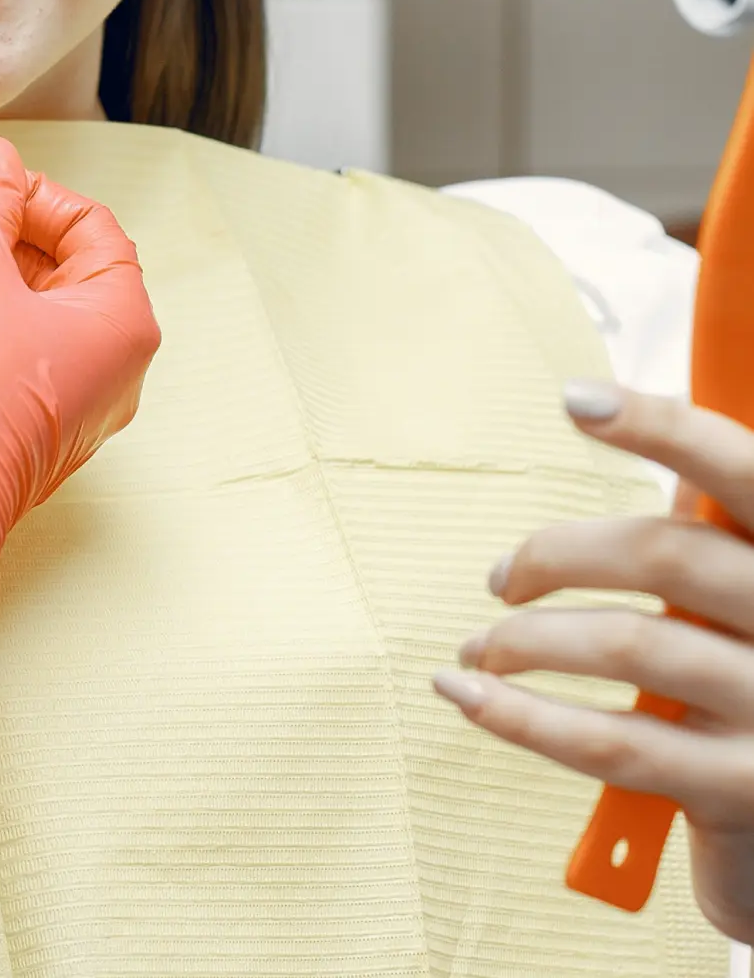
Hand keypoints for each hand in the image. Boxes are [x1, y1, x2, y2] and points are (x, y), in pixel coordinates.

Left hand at [434, 380, 753, 941]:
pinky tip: (465, 694)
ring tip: (479, 648)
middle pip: (666, 555)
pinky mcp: (745, 789)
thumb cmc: (749, 673)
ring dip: (524, 641)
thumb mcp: (742, 593)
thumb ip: (701, 525)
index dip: (664, 428)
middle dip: (557, 555)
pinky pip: (612, 743)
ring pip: (628, 645)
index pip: (745, 471)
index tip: (575, 401)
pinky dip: (520, 716)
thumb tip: (607, 415)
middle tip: (502, 579)